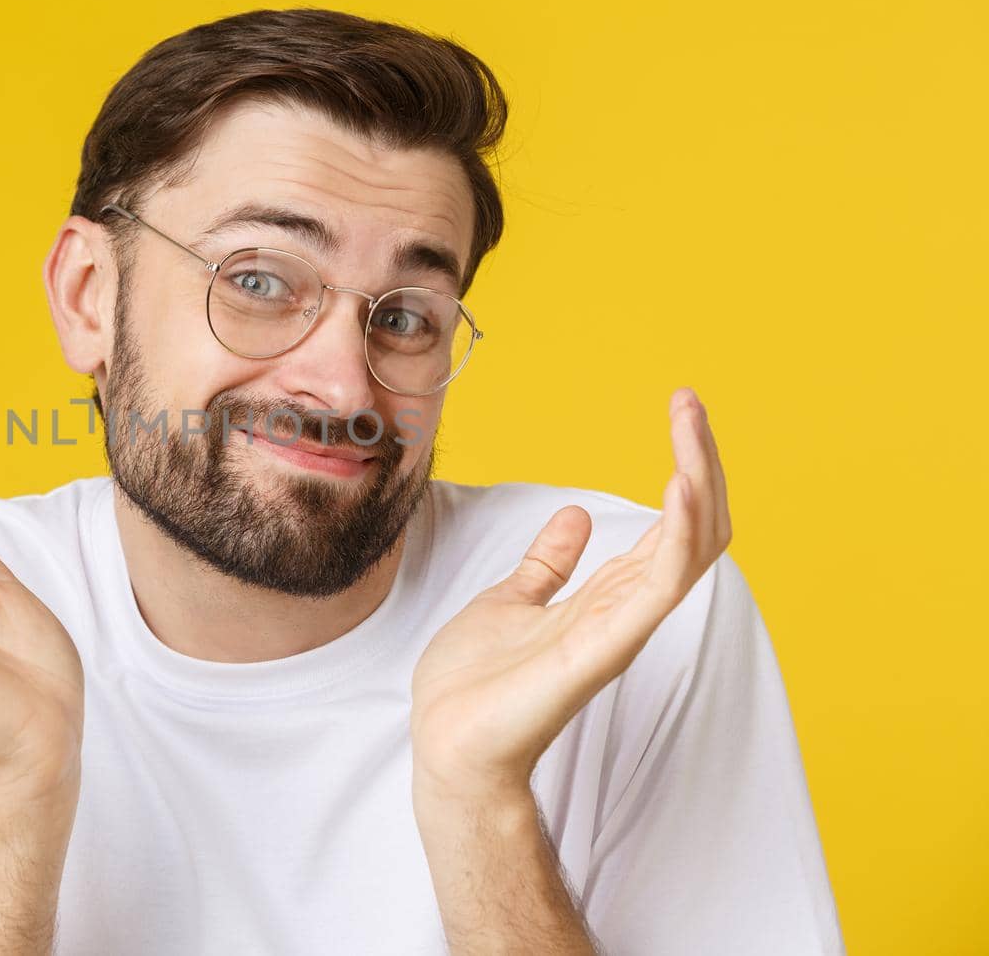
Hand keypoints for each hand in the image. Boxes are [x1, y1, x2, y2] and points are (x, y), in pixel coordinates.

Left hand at [410, 387, 730, 801]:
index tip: (682, 410)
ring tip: (690, 427)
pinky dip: (676, 535)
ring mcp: (618, 630)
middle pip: (692, 531)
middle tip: (691, 402)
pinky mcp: (600, 649)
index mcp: (606, 598)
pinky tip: (681, 487)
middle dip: (700, 464)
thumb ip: (548, 565)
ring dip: (697, 484)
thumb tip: (576, 517)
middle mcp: (624, 610)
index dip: (684, 470)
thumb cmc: (476, 685)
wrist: (447, 744)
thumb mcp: (511, 601)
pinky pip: (657, 588)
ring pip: (687, 551)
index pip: (670, 527)